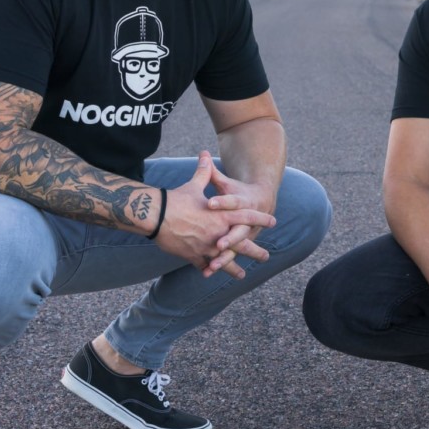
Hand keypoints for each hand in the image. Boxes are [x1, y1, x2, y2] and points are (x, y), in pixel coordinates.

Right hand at [157, 152, 276, 279]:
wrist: (156, 216)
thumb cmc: (176, 199)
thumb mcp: (193, 185)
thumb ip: (204, 172)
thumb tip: (205, 154)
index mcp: (221, 216)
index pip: (247, 217)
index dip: (260, 219)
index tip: (273, 222)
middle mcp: (218, 233)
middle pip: (241, 245)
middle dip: (255, 251)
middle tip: (266, 257)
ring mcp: (206, 247)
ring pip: (225, 260)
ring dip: (234, 269)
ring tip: (242, 275)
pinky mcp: (193, 255)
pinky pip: (204, 264)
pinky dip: (208, 269)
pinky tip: (212, 274)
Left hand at [201, 159, 278, 276]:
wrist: (264, 203)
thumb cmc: (241, 193)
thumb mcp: (227, 184)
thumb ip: (212, 171)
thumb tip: (202, 153)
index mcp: (244, 203)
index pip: (232, 202)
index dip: (222, 202)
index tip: (210, 203)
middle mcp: (246, 221)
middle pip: (239, 231)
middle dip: (229, 238)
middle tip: (219, 244)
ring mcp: (244, 235)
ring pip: (235, 248)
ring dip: (225, 257)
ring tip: (213, 265)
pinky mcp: (239, 244)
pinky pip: (230, 257)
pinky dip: (219, 265)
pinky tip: (206, 272)